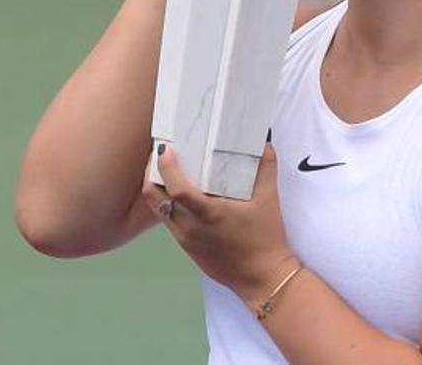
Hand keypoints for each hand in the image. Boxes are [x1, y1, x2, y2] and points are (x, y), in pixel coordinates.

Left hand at [142, 142, 296, 301]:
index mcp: (208, 213)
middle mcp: (190, 227)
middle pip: (154, 197)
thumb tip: (263, 144)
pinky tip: (179, 195)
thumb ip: (265, 167)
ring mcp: (185, 239)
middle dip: (152, 173)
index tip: (166, 149)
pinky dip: (167, 204)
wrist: (261, 277)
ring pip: (158, 209)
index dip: (166, 167)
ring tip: (166, 172)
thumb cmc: (265, 239)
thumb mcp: (269, 199)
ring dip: (157, 188)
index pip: (176, 188)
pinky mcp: (187, 247)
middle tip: (160, 156)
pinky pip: (168, 221)